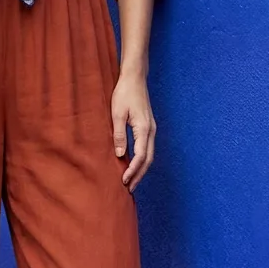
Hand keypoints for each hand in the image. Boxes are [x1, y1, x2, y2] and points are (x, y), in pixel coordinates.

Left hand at [112, 74, 155, 192]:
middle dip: (139, 175)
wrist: (134, 78)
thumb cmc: (124, 93)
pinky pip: (147, 148)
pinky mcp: (148, 126)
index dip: (133, 171)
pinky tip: (133, 164)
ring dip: (141, 169)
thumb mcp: (117, 114)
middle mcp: (151, 131)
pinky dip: (142, 159)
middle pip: (148, 160)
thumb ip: (119, 135)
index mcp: (144, 129)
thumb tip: (121, 155)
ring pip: (149, 155)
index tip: (124, 181)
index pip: (141, 156)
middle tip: (130, 189)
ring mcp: (151, 129)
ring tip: (131, 181)